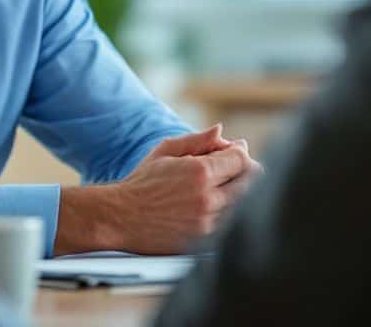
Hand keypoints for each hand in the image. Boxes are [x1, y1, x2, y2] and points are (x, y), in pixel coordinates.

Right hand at [54, 125, 260, 255]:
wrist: (120, 217)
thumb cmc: (141, 182)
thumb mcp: (165, 151)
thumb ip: (196, 140)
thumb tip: (221, 131)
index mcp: (200, 172)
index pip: (241, 158)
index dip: (239, 151)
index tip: (232, 151)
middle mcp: (209, 198)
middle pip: (250, 181)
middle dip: (244, 169)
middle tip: (230, 167)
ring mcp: (208, 222)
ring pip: (244, 203)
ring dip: (237, 191)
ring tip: (218, 186)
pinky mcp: (204, 239)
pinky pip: (231, 222)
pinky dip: (229, 211)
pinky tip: (213, 204)